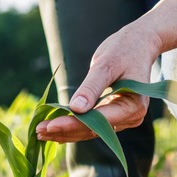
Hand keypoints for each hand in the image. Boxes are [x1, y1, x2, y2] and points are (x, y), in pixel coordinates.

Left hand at [35, 23, 163, 141]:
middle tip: (38, 131)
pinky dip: (72, 126)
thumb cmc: (124, 49)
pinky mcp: (114, 116)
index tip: (50, 125)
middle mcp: (131, 117)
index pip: (98, 121)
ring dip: (65, 132)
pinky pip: (92, 125)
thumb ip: (91, 87)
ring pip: (90, 131)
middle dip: (65, 131)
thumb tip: (76, 109)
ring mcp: (123, 119)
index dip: (73, 124)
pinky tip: (53, 128)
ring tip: (40, 132)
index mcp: (133, 106)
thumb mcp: (106, 64)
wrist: (138, 44)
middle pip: (93, 130)